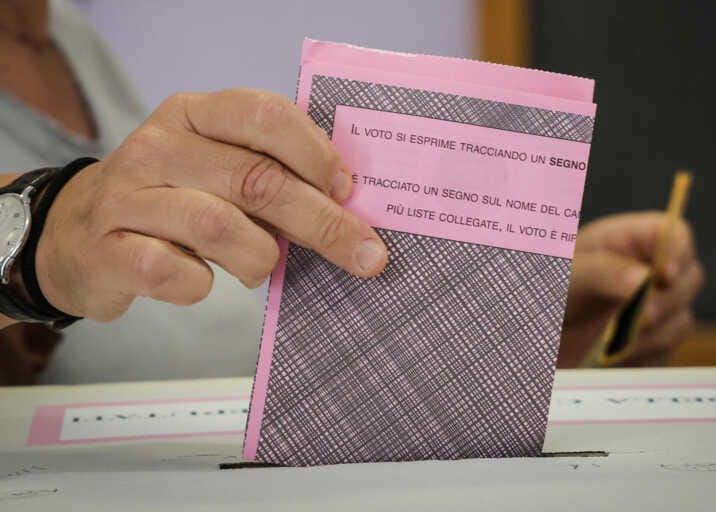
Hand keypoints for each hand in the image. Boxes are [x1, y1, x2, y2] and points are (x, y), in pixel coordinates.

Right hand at [35, 89, 388, 320]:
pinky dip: (203, 286)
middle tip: (365, 255)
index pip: (261, 115)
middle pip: (255, 179)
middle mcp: (156, 146)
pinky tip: (201, 280)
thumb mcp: (214, 168)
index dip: (314, 152)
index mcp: (192, 113)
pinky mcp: (107, 249)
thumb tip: (346, 205)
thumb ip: (268, 172)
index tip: (348, 190)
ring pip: (219, 226)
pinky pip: (176, 273)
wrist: (78, 236)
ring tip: (260, 266)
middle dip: (321, 222)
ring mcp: (126, 197)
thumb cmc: (171, 200)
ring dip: (259, 258)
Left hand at [558, 211, 704, 366]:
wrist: (528, 335)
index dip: (677, 251)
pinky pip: (665, 353)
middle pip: (688, 278)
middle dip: (668, 299)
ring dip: (653, 335)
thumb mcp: (568, 274)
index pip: (673, 234)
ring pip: (681, 320)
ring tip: (617, 346)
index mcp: (628, 241)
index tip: (664, 275)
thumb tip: (645, 280)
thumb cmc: (543, 290)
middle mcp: (648, 273)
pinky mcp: (651, 345)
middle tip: (642, 317)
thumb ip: (604, 271)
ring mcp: (654, 310)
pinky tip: (616, 360)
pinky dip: (644, 358)